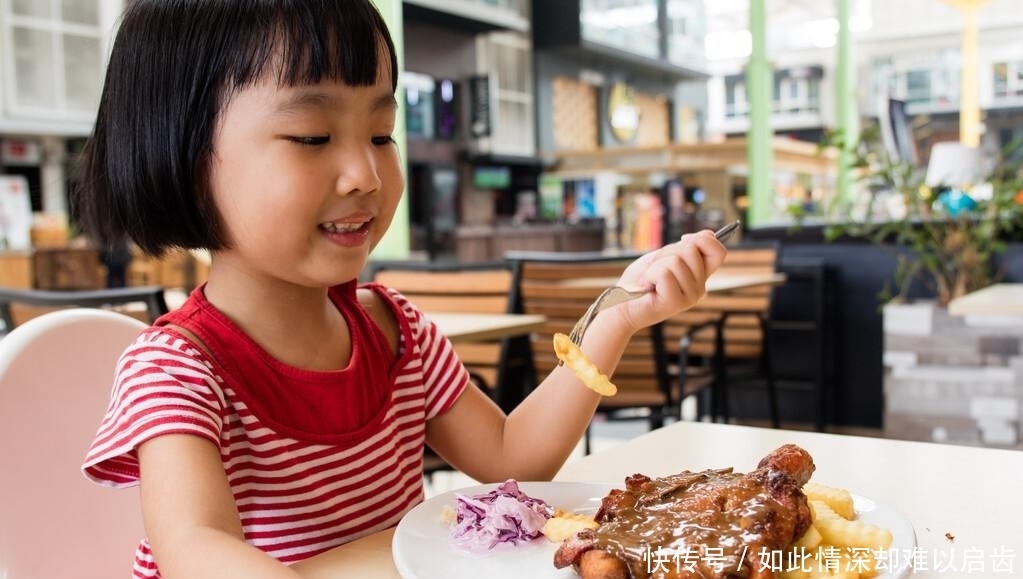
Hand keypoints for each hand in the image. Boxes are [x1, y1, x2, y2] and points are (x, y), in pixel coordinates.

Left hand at [606, 229, 726, 333]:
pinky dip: (649, 275)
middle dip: (666, 253)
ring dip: (655, 266)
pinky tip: (646, 287)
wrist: (621, 304)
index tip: (682, 241)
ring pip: (676, 261)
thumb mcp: (664, 257)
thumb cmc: (641, 280)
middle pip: (691, 250)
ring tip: (649, 281)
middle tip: (654, 269)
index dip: (701, 240)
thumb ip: (686, 248)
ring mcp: (690, 297)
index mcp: (700, 276)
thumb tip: (709, 234)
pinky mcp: (676, 303)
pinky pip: (664, 273)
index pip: (718, 252)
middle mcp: (700, 288)